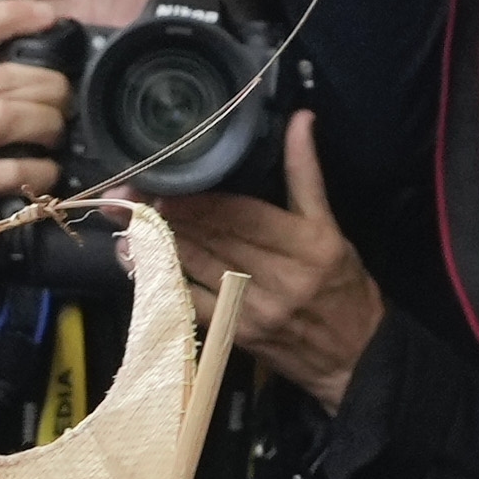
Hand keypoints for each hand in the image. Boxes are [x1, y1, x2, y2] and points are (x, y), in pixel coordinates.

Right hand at [0, 0, 82, 278]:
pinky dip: (42, 169)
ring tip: (57, 134)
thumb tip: (38, 61)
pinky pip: (12, 167)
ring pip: (8, 114)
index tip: (46, 14)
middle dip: (47, 85)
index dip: (6, 14)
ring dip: (47, 123)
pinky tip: (47, 173)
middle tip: (67, 100)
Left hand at [150, 115, 377, 403]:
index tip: (164, 179)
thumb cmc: (345, 288)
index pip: (242, 215)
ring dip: (157, 239)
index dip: (199, 199)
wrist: (355, 360)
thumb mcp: (333, 228)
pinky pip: (190, 302)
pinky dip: (160, 279)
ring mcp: (254, 308)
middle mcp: (279, 276)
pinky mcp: (236, 334)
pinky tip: (135, 259)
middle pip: (213, 237)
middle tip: (129, 190)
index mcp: (307, 243)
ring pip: (197, 265)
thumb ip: (307, 175)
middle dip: (167, 212)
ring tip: (124, 215)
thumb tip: (300, 118)